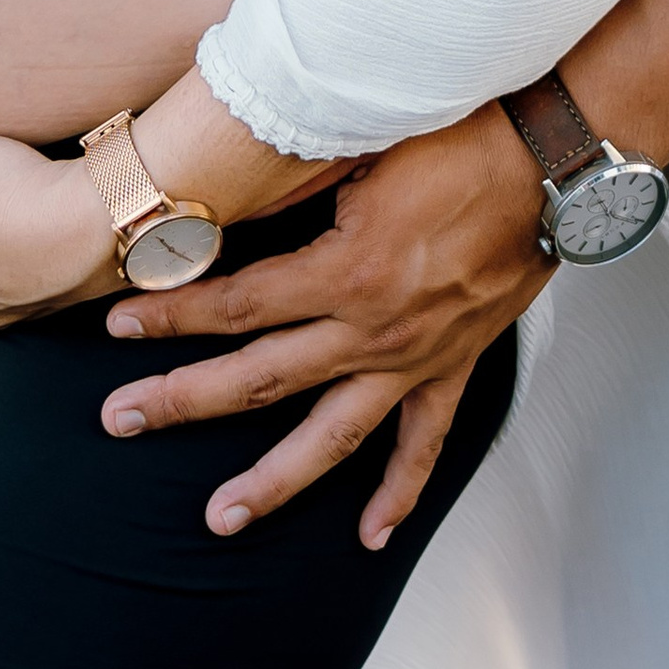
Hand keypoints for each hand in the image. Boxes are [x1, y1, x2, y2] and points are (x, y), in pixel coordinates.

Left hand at [100, 103, 551, 547]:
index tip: (115, 323)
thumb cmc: (463, 133)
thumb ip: (298, 176)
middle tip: (120, 421)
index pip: (236, 304)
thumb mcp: (367, 142)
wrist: (553, 159)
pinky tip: (369, 534)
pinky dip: (398, 492)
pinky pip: (423, 442)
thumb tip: (224, 183)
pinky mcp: (455, 364)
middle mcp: (373, 329)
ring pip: (331, 436)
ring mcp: (414, 357)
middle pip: (259, 379)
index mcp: (346, 273)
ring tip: (220, 519)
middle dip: (180, 401)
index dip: (171, 314)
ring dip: (273, 482)